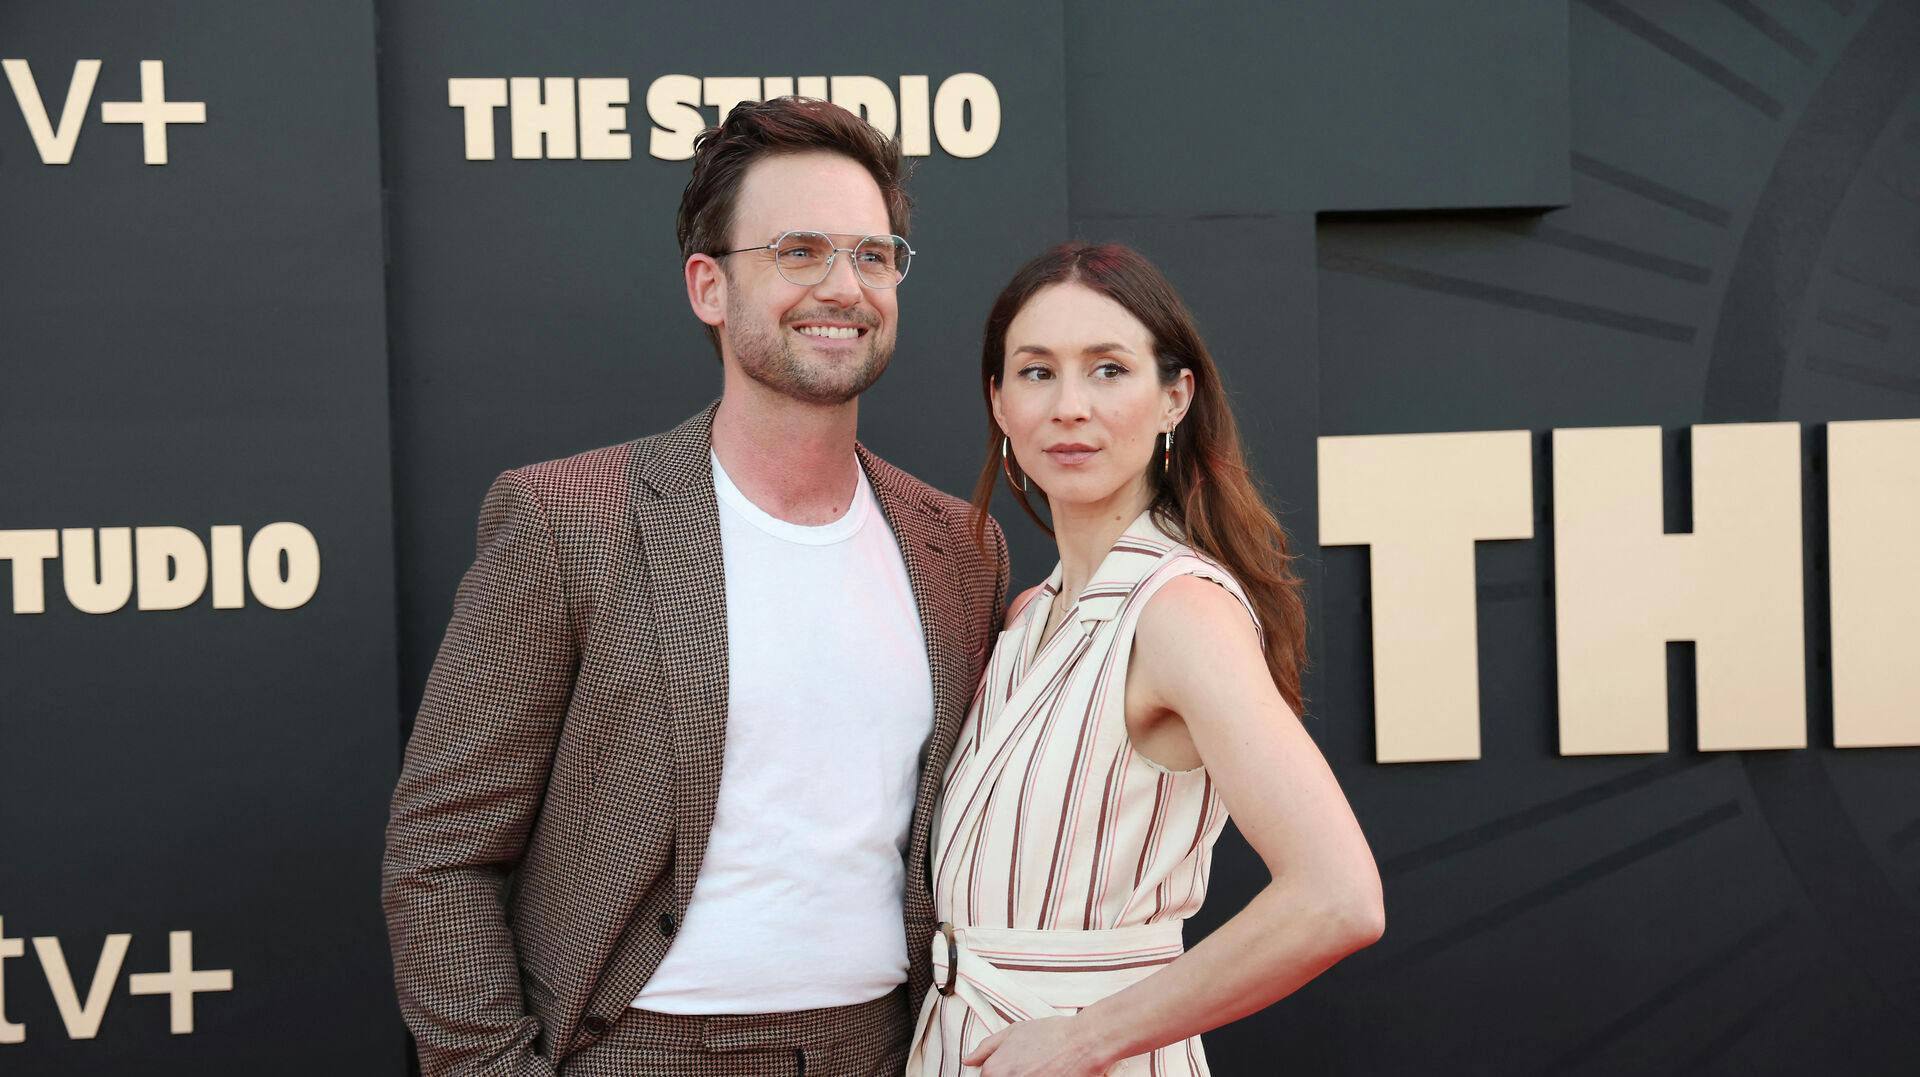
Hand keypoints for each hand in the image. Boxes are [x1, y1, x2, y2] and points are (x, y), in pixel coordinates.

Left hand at [961, 1015, 1110, 1075]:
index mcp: (994, 1071)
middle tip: (1031, 1068)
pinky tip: (1047, 1074)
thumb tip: (968, 1060)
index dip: (999, 1073)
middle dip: (1011, 1076)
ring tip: (1041, 1071)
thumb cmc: (1051, 1034)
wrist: (1083, 1042)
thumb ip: (986, 1048)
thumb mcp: (1013, 1032)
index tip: (1016, 1067)